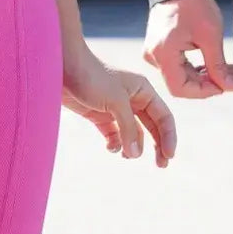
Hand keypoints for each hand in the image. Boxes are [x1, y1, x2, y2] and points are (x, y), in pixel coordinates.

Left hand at [62, 44, 176, 167]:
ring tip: (127, 156)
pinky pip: (114, 135)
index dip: (169, 136)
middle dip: (157, 145)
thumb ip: (128, 128)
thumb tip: (136, 155)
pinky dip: (115, 144)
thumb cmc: (93, 77)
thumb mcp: (116, 101)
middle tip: (161, 165)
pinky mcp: (100, 116)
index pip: (163, 116)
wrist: (63, 68)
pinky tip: (111, 148)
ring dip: (133, 147)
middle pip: (152, 126)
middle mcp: (133, 99)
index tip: (169, 156)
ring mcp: (116, 108)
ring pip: (133, 133)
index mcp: (143, 91)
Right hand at [144, 0, 232, 98]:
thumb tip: (232, 88)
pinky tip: (216, 62)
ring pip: (183, 75)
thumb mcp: (210, 36)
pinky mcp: (161, 47)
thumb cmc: (193, 4)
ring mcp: (155, 51)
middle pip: (183, 83)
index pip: (181, 89)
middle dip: (212, 82)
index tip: (225, 86)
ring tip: (232, 69)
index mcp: (162, 53)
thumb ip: (219, 66)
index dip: (205, 92)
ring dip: (208, 74)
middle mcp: (154, 55)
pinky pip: (179, 65)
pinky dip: (199, 66)